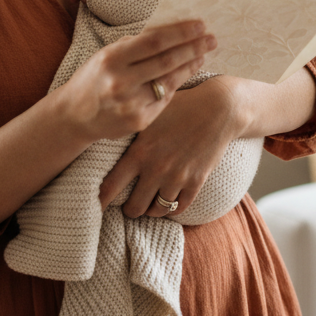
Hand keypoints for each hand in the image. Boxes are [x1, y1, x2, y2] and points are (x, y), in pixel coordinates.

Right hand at [57, 20, 216, 143]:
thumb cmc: (94, 78)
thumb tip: (170, 29)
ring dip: (190, 66)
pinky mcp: (139, 121)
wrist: (73, 116)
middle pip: (167, 61)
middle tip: (211, 39)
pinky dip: (177, 84)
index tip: (200, 25)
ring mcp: (130, 104)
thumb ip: (136, 45)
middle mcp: (121, 82)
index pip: (154, 41)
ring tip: (202, 55)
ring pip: (170, 81)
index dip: (180, 32)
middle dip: (193, 48)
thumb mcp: (108, 55)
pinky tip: (185, 73)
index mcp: (112, 59)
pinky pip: (165, 99)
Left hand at [99, 75, 247, 218]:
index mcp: (139, 152)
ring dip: (150, 210)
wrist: (219, 108)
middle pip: (134, 207)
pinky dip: (172, 209)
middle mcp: (156, 169)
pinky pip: (179, 208)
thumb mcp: (150, 114)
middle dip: (128, 210)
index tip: (96, 205)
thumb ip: (129, 127)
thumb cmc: (181, 105)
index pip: (111, 186)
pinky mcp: (196, 182)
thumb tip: (105, 130)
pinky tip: (168, 202)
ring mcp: (177, 178)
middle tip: (126, 207)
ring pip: (157, 210)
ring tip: (146, 205)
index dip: (101, 200)